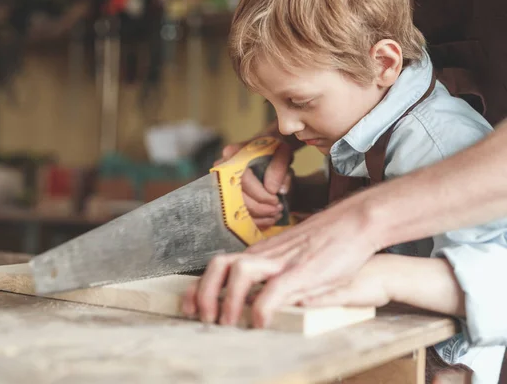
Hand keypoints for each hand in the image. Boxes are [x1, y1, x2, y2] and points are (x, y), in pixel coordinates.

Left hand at [182, 195, 381, 326]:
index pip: (219, 265)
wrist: (355, 221)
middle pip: (220, 264)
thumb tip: (258, 297)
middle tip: (201, 318)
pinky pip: (274, 289)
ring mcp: (282, 260)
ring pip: (240, 272)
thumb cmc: (327, 240)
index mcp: (261, 253)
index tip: (190, 306)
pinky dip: (262, 308)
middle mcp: (265, 254)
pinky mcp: (302, 270)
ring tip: (226, 324)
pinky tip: (260, 323)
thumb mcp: (292, 257)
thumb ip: (274, 275)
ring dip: (228, 300)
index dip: (200, 286)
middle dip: (204, 292)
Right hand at [215, 140, 293, 229]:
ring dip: (258, 217)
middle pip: (237, 197)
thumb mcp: (283, 152)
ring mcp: (221, 185)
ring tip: (275, 215)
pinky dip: (255, 221)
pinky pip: (236, 216)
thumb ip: (279, 166)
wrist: (271, 158)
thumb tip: (271, 190)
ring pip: (235, 209)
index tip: (276, 200)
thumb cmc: (275, 152)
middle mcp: (222, 169)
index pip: (243, 180)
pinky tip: (269, 220)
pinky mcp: (225, 197)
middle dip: (260, 208)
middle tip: (277, 210)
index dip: (260, 194)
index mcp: (235, 153)